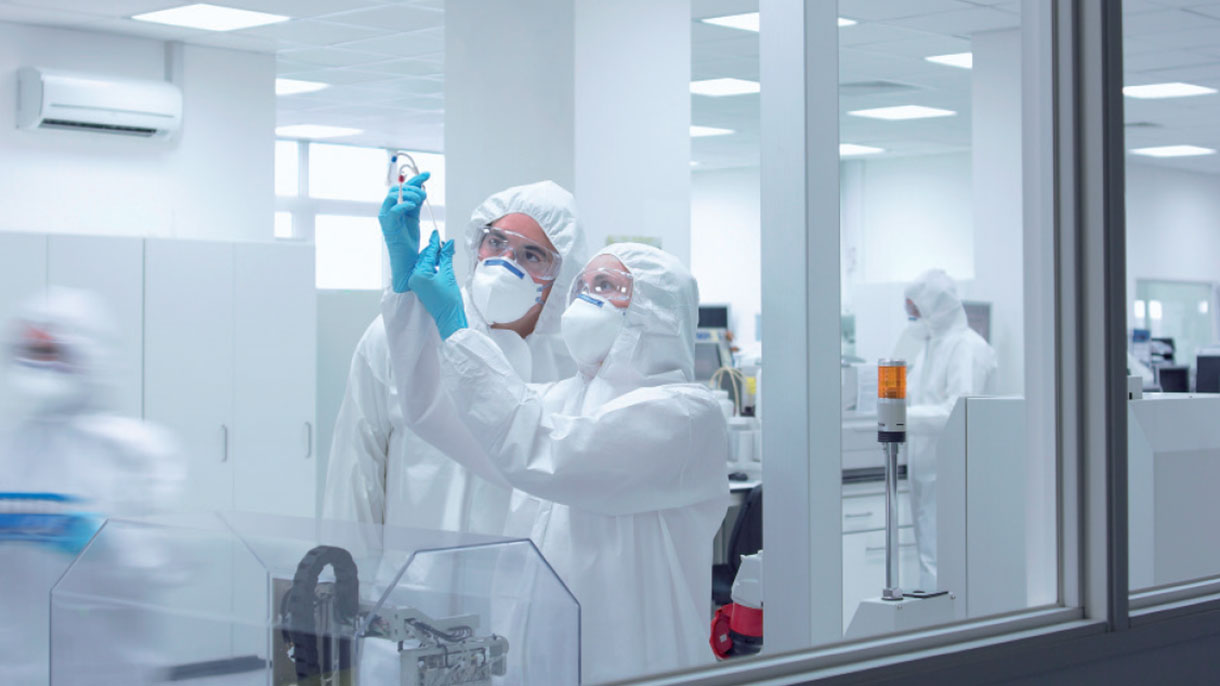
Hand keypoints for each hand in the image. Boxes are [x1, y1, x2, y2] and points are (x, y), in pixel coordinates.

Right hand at [379, 171, 429, 292]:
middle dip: (413, 187)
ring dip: (409, 194)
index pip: (404, 188)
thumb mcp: (415, 219)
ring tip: (420, 200)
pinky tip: (413, 205)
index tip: (429, 174)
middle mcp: (388, 210)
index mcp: (396, 208)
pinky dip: (403, 204)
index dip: (416, 179)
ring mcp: (386, 217)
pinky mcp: (388, 225)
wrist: (406, 262)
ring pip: (393, 196)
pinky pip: (393, 209)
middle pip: (397, 189)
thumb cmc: (409, 243)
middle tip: (425, 194)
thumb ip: (416, 204)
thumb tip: (422, 191)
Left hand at [409, 230, 467, 339]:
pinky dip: (433, 266)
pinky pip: (425, 271)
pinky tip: (441, 262)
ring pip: (425, 264)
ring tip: (445, 253)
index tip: (436, 234)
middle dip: (435, 251)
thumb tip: (447, 245)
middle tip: (445, 244)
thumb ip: (446, 257)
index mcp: (419, 275)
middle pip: (424, 258)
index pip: (427, 254)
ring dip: (434, 258)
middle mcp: (414, 278)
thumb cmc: (448, 301)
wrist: (449, 318)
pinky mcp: (420, 287)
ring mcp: (416, 283)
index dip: (434, 243)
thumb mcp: (448, 275)